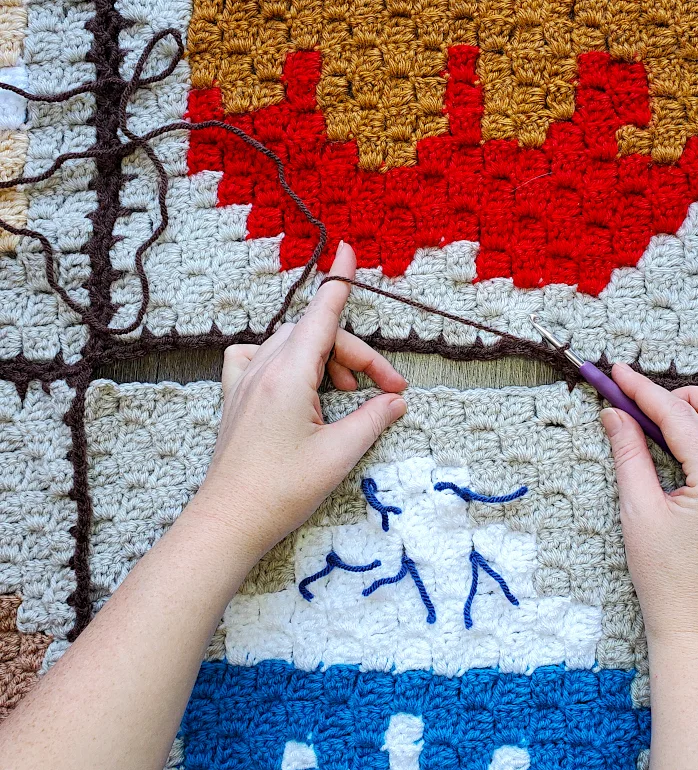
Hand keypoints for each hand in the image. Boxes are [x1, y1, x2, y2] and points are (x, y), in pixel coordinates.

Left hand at [188, 242, 407, 562]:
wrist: (230, 520)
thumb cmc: (281, 490)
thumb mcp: (339, 454)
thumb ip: (372, 418)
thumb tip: (395, 401)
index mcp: (288, 376)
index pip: (321, 314)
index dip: (340, 281)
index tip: (350, 249)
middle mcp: (263, 369)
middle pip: (316, 335)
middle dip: (355, 354)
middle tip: (386, 390)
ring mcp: (245, 381)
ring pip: (291, 344)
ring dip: (325, 358)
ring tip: (346, 392)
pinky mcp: (236, 397)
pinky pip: (258, 356)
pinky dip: (285, 359)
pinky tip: (297, 382)